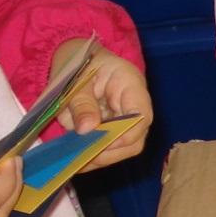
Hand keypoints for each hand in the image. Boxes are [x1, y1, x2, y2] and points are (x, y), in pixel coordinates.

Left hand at [53, 44, 152, 170]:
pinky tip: (78, 159)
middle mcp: (134, 104)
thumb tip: (87, 129)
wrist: (74, 56)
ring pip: (124, 147)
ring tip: (77, 160)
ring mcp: (124, 118)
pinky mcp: (113, 127)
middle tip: (84, 157)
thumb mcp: (73, 78)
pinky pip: (110, 147)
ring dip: (102, 156)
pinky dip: (95, 155)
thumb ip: (81, 103)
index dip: (127, 134)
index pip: (141, 114)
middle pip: (135, 137)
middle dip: (111, 151)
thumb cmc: (76, 61)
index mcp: (129, 83)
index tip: (102, 143)